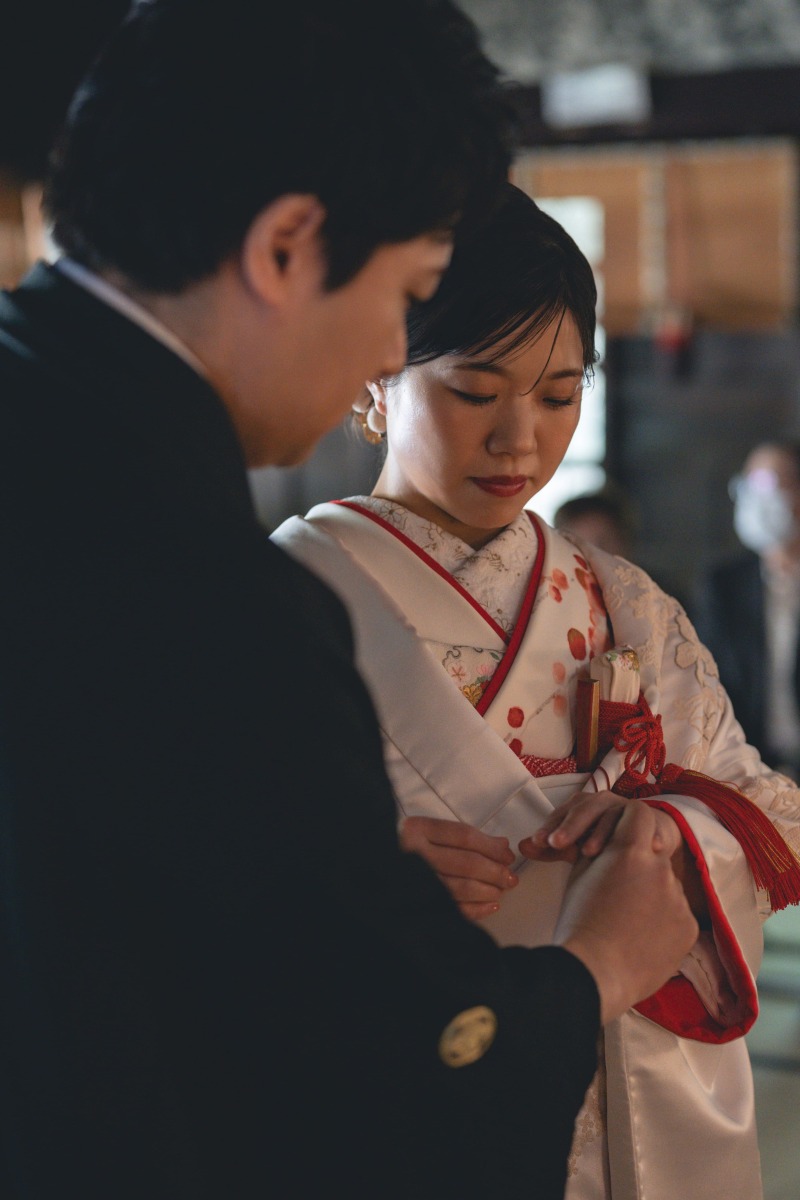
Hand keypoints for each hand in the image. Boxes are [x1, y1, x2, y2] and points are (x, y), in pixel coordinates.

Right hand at [398, 815, 517, 920]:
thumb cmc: (411, 850)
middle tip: (510, 877)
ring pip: (461, 887)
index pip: (464, 836)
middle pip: (467, 862)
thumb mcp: (433, 834)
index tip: (508, 855)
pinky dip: (477, 909)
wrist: (378, 867)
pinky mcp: (418, 904)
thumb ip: (467, 839)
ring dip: (488, 891)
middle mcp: (414, 853)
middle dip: (495, 872)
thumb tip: (502, 846)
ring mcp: (415, 881)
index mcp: (418, 829)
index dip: (491, 847)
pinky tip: (491, 906)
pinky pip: (454, 909)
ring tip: (501, 891)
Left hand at [519, 790, 680, 862]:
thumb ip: (551, 848)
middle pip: (584, 810)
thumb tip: (521, 847)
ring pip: (611, 817)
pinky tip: (648, 848)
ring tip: (589, 852)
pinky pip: (646, 826)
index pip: (561, 814)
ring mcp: (625, 808)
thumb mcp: (577, 845)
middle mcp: (601, 802)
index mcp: (581, 806)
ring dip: (600, 833)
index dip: (548, 827)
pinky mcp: (648, 818)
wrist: (644, 833)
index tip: (537, 842)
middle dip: (570, 827)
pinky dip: (648, 835)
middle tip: (557, 844)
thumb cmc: (604, 840)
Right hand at [553, 803, 698, 1023]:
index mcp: (630, 851)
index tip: (625, 833)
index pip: (640, 814)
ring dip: (652, 897)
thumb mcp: (580, 875)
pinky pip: (678, 916)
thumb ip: (601, 851)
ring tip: (627, 923)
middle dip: (640, 867)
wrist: (594, 973)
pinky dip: (663, 923)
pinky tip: (641, 940)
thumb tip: (612, 841)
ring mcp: (679, 899)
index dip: (631, 821)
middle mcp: (661, 868)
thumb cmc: (579, 923)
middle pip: (654, 856)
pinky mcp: (690, 927)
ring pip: (667, 888)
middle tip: (618, 892)